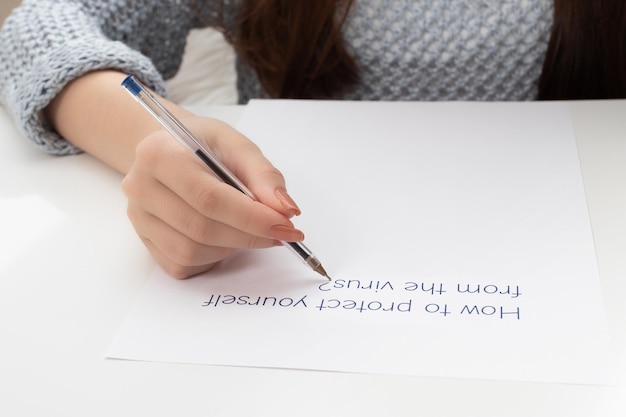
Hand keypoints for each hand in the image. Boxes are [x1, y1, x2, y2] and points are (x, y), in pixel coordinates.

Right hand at [121, 116, 303, 277]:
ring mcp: (139, 218)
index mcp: (159, 154)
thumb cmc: (203, 146)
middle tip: (280, 232)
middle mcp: (141, 187)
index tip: (286, 225)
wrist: (170, 150)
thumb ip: (264, 175)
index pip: (209, 197)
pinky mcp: (145, 241)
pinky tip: (223, 236)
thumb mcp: (236, 145)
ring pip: (191, 251)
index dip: (252, 217)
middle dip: (249, 235)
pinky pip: (183, 264)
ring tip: (247, 228)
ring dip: (232, 246)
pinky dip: (213, 257)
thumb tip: (286, 209)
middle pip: (201, 228)